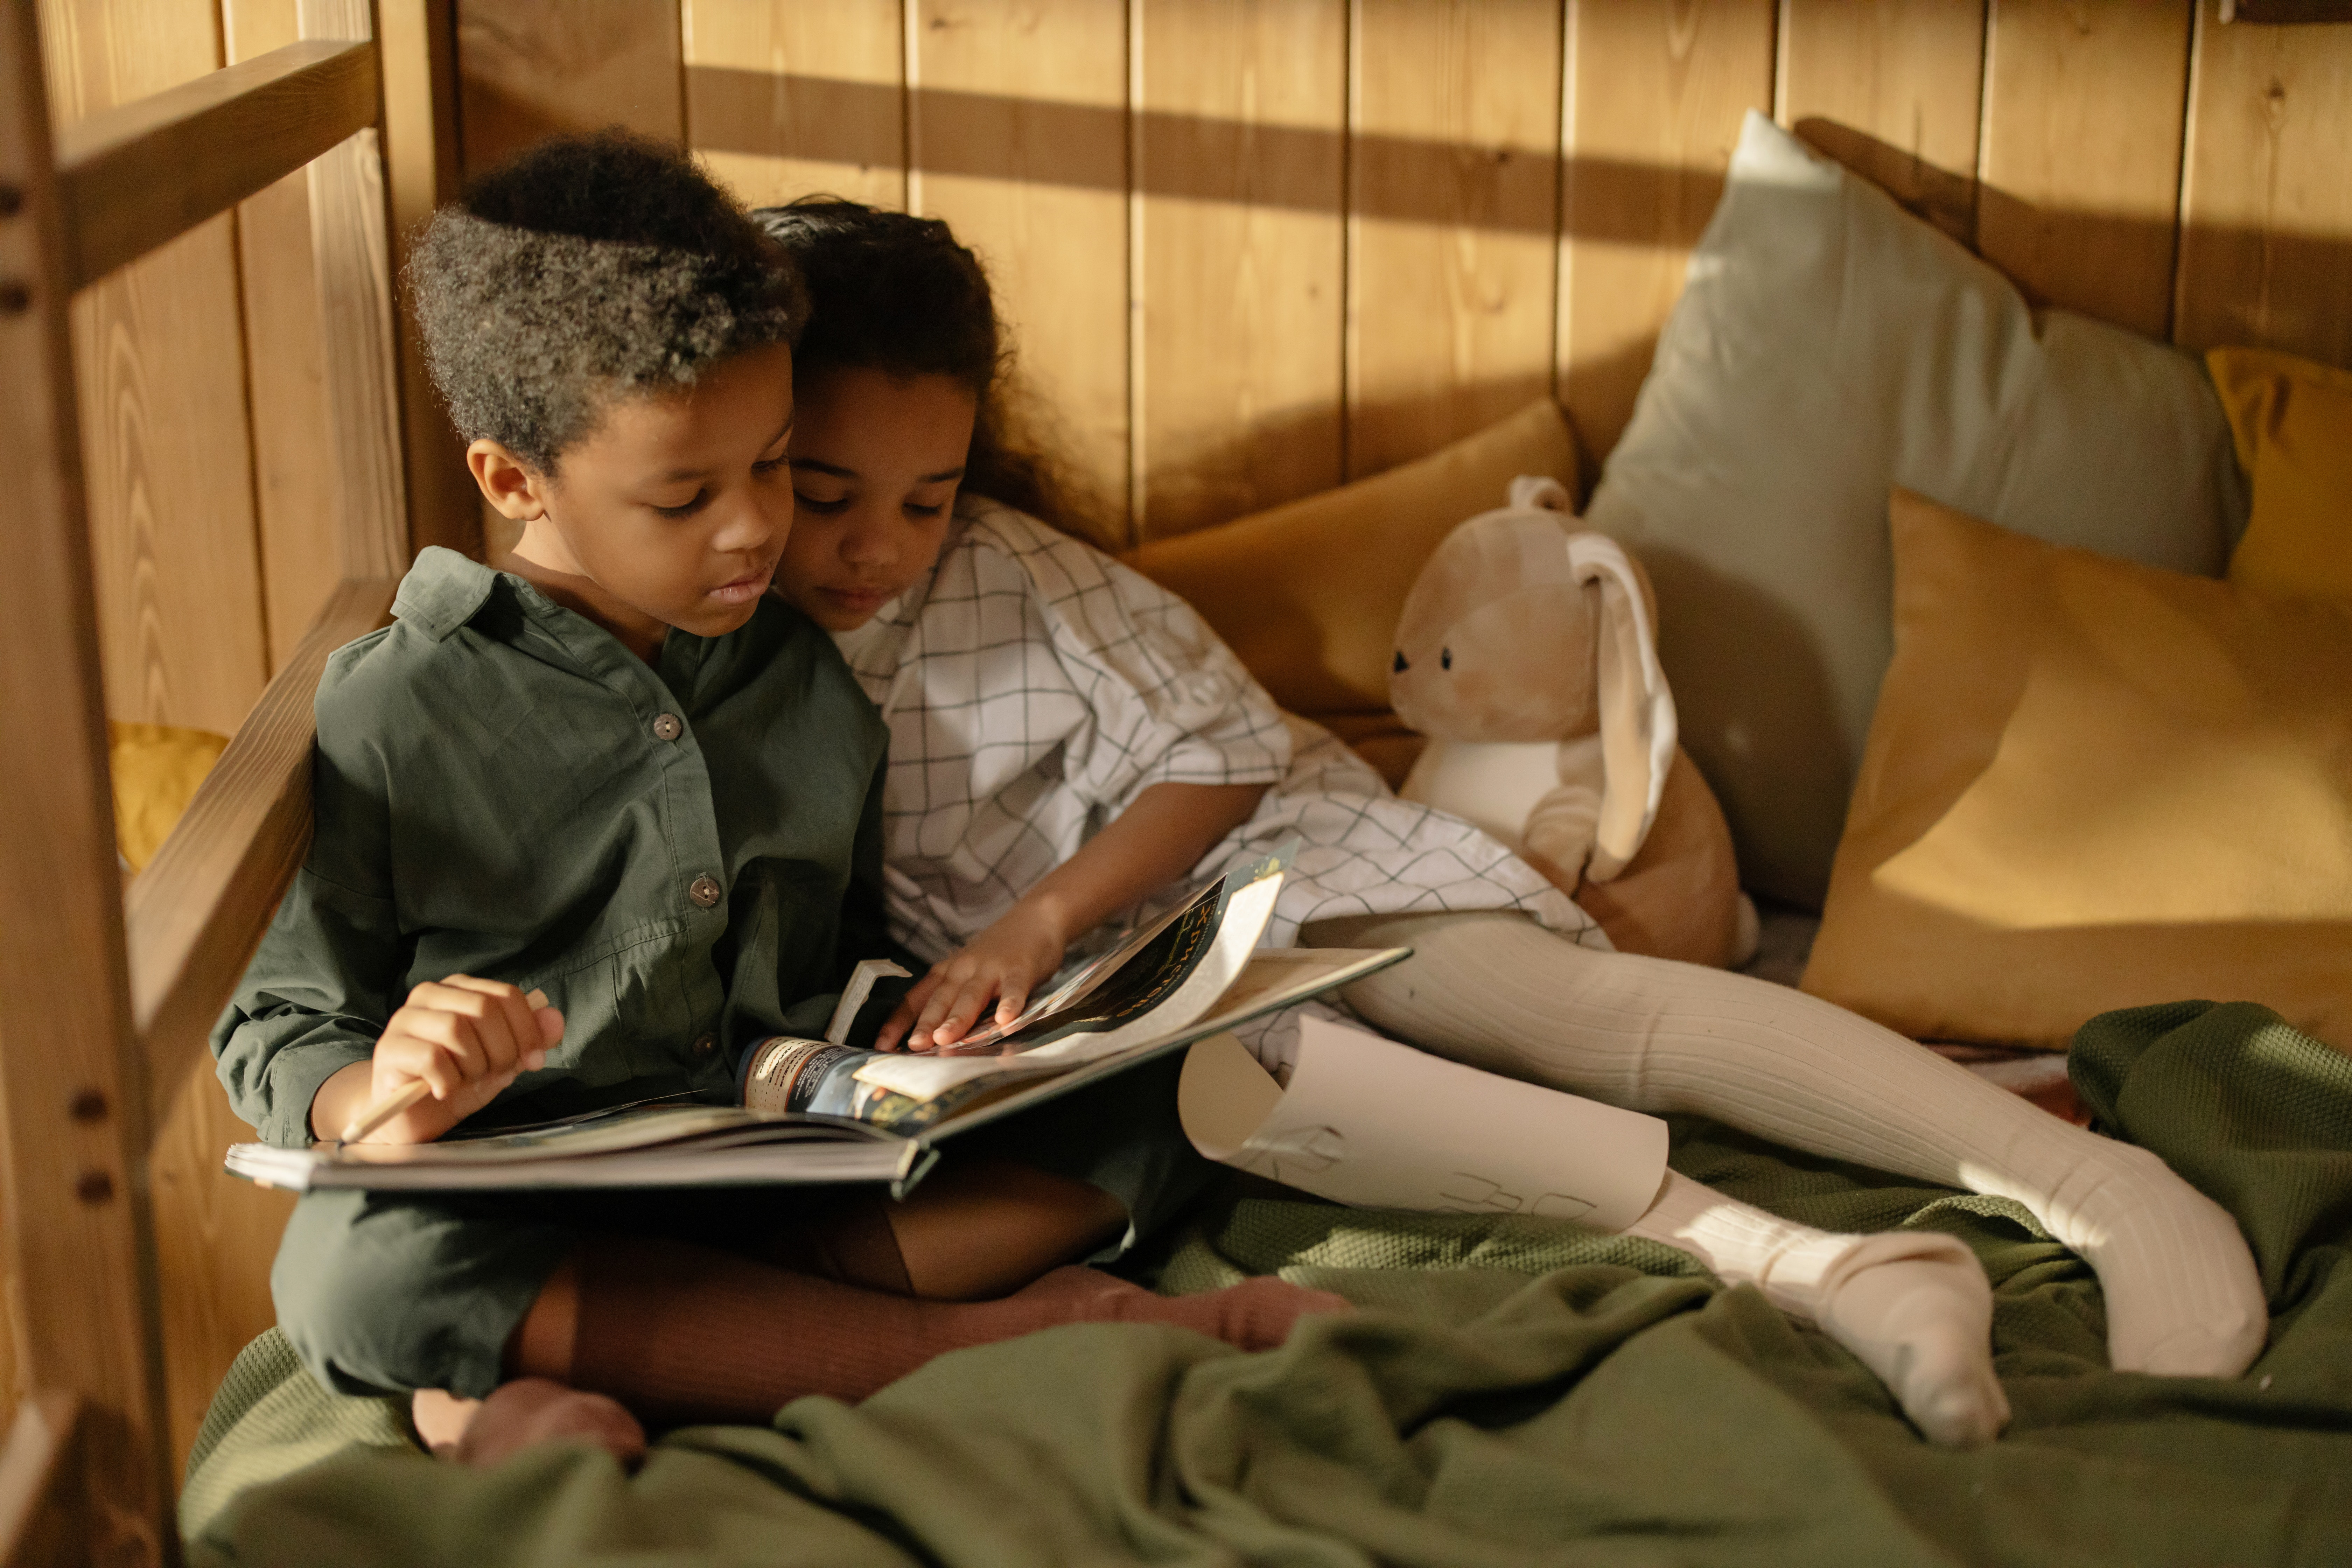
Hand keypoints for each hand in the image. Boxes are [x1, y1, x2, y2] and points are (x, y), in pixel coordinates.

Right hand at [311, 976, 563, 1143]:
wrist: (414, 1116)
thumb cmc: (459, 1081)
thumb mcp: (504, 1060)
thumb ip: (531, 1039)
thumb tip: (555, 1018)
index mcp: (461, 989)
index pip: (506, 994)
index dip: (528, 1029)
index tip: (533, 1060)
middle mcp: (430, 995)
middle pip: (484, 1009)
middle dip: (502, 1049)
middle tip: (494, 1074)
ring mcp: (405, 1020)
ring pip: (456, 1029)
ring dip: (474, 1065)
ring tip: (466, 1080)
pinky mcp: (389, 1050)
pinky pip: (431, 1058)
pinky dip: (448, 1080)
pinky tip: (443, 1090)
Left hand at [876, 902, 1070, 1052]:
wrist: (1035, 918)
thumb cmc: (998, 952)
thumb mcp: (967, 970)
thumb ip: (951, 999)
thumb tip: (928, 1037)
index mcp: (947, 972)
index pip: (916, 998)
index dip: (898, 1022)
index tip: (882, 1045)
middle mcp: (964, 969)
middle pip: (941, 999)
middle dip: (925, 1024)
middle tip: (914, 1046)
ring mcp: (992, 970)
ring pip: (971, 996)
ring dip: (957, 1018)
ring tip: (945, 1038)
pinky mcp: (1020, 971)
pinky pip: (1013, 989)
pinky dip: (1009, 1004)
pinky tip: (1005, 1020)